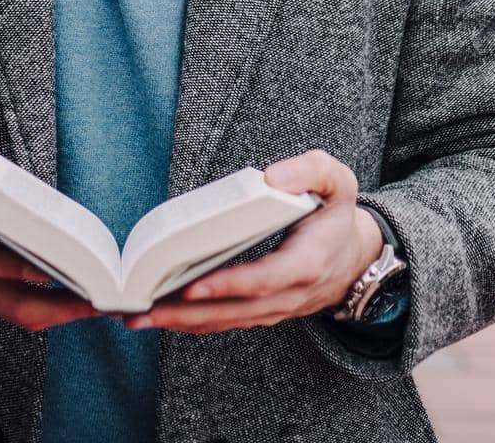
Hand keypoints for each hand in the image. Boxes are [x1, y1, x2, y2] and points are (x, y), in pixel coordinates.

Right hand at [0, 125, 101, 331]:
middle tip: (101, 297)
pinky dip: (52, 307)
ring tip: (103, 299)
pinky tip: (82, 293)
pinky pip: (21, 308)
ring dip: (63, 313)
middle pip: (14, 306)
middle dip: (60, 308)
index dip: (19, 266)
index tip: (55, 264)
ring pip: (22, 314)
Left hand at [121, 149, 381, 333]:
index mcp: (306, 264)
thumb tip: (271, 178)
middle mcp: (289, 295)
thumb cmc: (338, 213)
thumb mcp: (338, 181)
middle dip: (187, 314)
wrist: (356, 256)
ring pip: (226, 322)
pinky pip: (226, 322)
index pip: (262, 280)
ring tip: (138, 316)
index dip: (228, 286)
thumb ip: (310, 170)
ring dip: (181, 323)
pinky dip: (193, 322)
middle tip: (144, 311)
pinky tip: (162, 316)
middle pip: (234, 311)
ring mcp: (276, 309)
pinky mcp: (263, 312)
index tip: (192, 287)